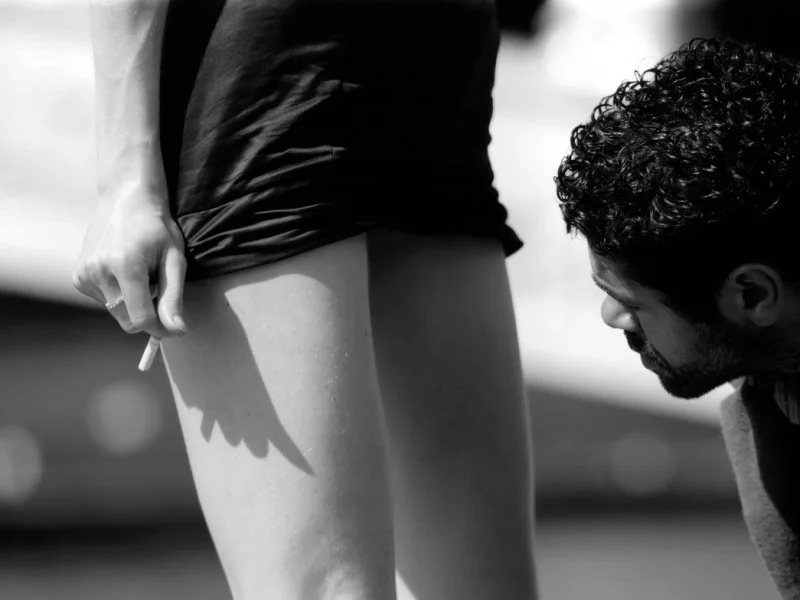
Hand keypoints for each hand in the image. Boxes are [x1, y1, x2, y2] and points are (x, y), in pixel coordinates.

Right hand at [73, 185, 186, 338]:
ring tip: (139, 271)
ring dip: (133, 301)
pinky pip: (105, 302)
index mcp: (125, 266)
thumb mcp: (174, 259)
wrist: (126, 197)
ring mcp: (84, 274)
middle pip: (127, 321)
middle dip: (146, 312)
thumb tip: (176, 330)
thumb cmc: (156, 226)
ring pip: (116, 313)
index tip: (174, 326)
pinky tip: (124, 269)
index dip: (160, 329)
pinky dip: (119, 294)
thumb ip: (173, 297)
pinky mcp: (78, 276)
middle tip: (156, 285)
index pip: (141, 319)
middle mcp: (99, 271)